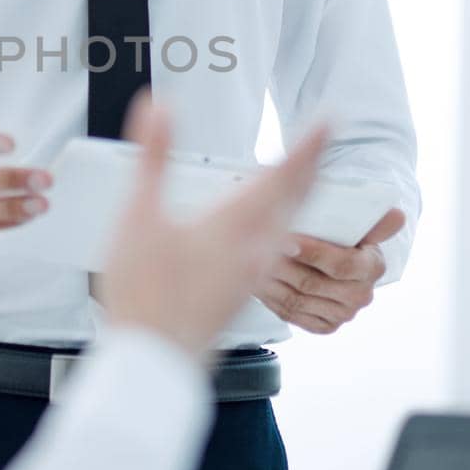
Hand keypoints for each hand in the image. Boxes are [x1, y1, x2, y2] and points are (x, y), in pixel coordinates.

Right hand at [102, 91, 328, 358]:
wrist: (153, 361)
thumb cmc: (144, 292)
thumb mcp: (140, 215)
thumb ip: (153, 157)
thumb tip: (159, 108)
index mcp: (236, 223)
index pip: (285, 173)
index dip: (309, 144)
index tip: (329, 119)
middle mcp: (256, 248)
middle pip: (297, 200)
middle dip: (311, 166)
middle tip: (323, 141)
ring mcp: (253, 274)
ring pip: (290, 226)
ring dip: (300, 196)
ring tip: (302, 178)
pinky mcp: (242, 292)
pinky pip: (277, 249)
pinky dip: (283, 224)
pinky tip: (269, 230)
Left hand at [255, 207, 405, 334]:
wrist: (335, 265)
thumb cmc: (345, 238)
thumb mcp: (359, 226)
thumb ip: (374, 221)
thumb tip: (397, 215)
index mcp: (372, 267)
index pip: (341, 264)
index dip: (313, 252)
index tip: (288, 238)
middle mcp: (360, 295)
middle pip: (313, 283)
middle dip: (284, 264)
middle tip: (258, 247)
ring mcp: (341, 313)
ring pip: (297, 298)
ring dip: (271, 279)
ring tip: (250, 259)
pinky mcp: (323, 325)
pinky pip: (291, 314)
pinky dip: (271, 296)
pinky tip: (256, 278)